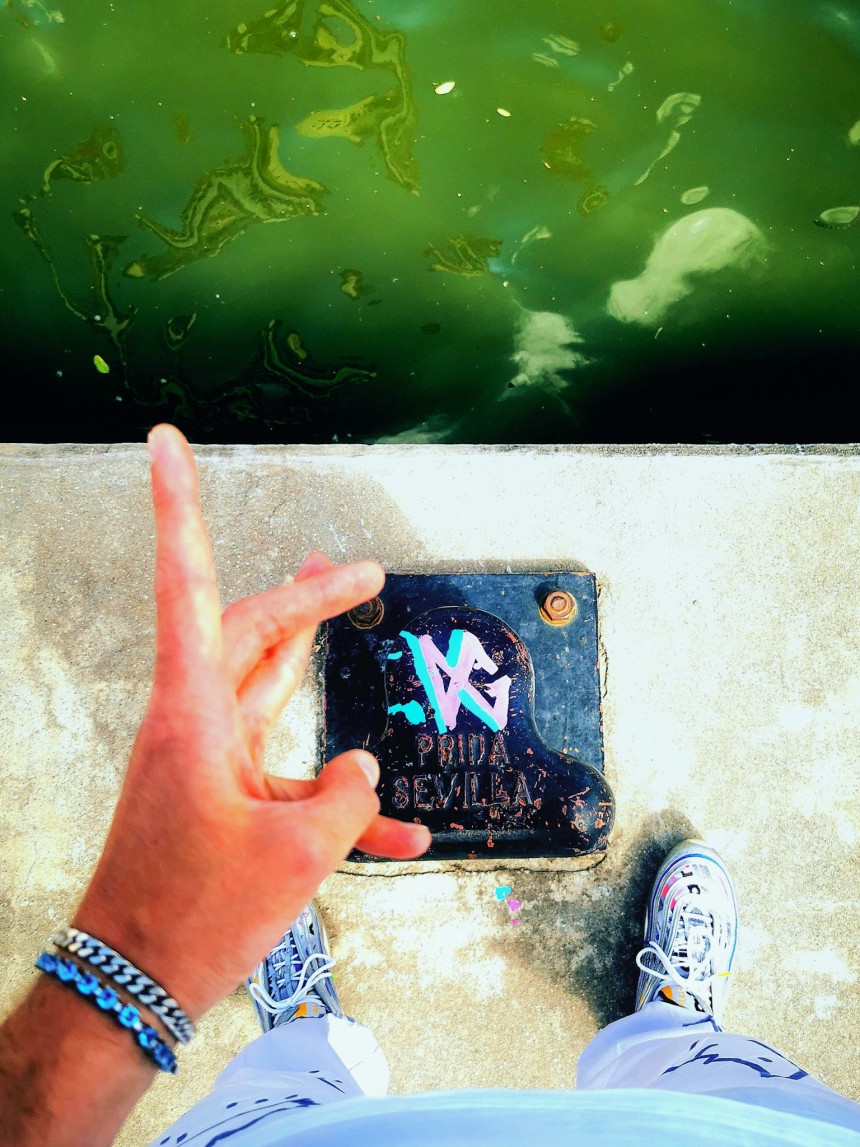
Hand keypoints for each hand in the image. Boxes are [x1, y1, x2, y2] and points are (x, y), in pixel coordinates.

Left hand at [74, 424, 429, 1020]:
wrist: (135, 984)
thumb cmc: (196, 914)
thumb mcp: (298, 852)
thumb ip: (348, 799)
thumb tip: (362, 772)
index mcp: (195, 711)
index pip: (184, 583)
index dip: (176, 505)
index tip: (163, 440)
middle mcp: (197, 722)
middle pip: (251, 632)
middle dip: (306, 595)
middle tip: (357, 569)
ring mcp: (210, 761)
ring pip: (270, 690)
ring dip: (312, 657)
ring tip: (349, 610)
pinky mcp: (226, 802)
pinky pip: (292, 782)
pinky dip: (340, 799)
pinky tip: (400, 832)